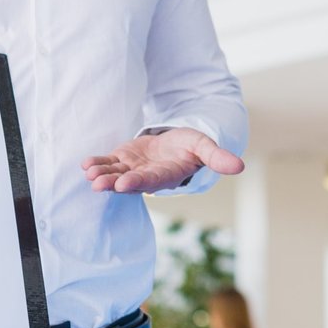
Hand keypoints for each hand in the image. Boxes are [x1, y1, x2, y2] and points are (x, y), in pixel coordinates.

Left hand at [82, 128, 244, 192]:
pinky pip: (108, 163)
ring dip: (101, 175)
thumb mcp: (205, 147)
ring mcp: (132, 168)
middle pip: (128, 180)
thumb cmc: (192, 146)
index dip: (137, 182)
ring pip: (114, 174)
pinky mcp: (122, 159)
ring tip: (90, 174)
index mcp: (166, 175)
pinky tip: (85, 164)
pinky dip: (97, 163)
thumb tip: (241, 166)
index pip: (150, 180)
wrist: (177, 143)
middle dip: (113, 183)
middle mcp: (146, 175)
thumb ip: (218, 158)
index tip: (124, 183)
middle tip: (98, 184)